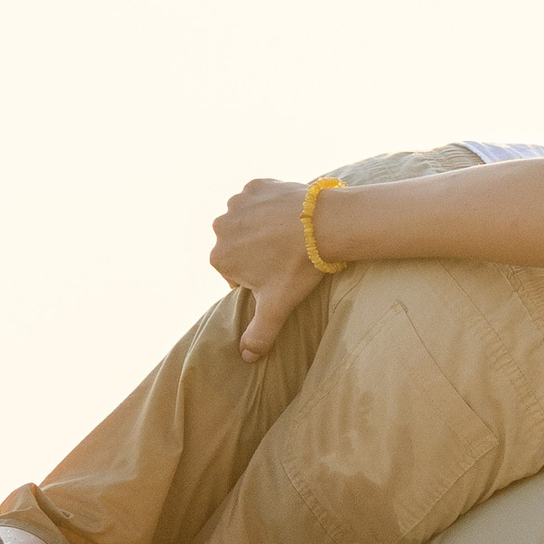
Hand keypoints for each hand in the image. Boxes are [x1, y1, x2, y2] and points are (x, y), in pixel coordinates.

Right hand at [210, 176, 328, 361]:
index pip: (234, 274)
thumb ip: (259, 335)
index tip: (277, 276)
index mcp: (219, 258)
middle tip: (285, 256)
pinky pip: (260, 198)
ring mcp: (237, 203)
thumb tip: (246, 359)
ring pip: (247, 221)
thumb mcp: (278, 306)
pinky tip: (290, 216)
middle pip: (237, 246)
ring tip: (289, 236)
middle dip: (255, 252)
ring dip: (261, 228)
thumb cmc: (299, 267)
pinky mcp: (256, 185)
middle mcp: (220, 227)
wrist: (325, 225)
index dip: (256, 278)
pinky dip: (271, 206)